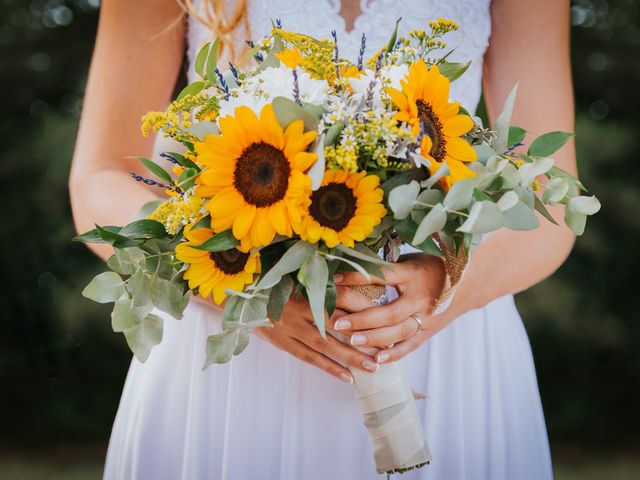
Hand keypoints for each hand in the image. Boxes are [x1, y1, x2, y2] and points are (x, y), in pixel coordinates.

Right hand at [254, 287, 379, 383]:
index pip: (340, 295)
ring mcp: (290, 327)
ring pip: (325, 344)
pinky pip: (309, 358)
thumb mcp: (298, 280)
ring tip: (371, 367)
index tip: (385, 313)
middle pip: (337, 323)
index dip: (363, 305)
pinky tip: (347, 377)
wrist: (243, 300)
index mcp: (306, 288)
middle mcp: (300, 308)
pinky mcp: (283, 343)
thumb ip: (323, 284)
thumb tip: (357, 288)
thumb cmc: (278, 289)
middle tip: (385, 346)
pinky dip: (329, 368)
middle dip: (362, 335)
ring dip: (350, 357)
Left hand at [333, 253, 446, 363]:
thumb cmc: (431, 266)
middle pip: (389, 313)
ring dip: (374, 339)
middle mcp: (420, 298)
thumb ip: (387, 266)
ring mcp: (426, 316)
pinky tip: (376, 360)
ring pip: (398, 332)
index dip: (356, 278)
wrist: (468, 282)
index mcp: (413, 274)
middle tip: (338, 323)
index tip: (334, 281)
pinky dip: (394, 354)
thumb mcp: (411, 259)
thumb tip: (352, 264)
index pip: (381, 276)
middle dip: (362, 320)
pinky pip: (410, 345)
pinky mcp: (429, 330)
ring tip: (352, 341)